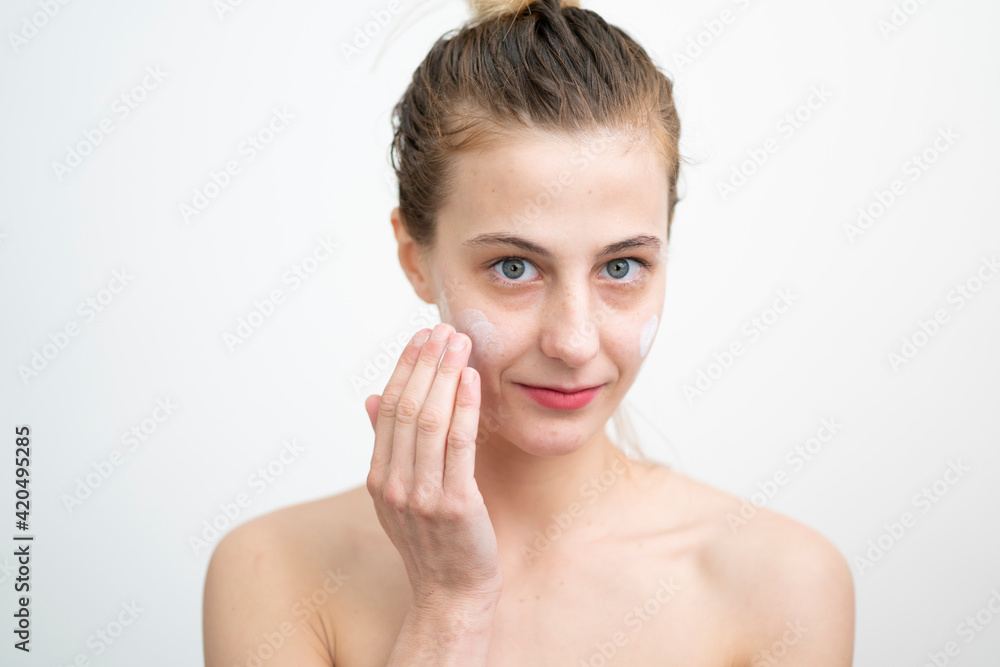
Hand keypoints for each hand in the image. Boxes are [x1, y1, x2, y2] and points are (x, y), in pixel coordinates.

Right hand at [365, 323, 502, 606]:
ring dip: (445, 375)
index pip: (389, 408)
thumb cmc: (432, 542)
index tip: (421, 337)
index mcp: (378, 476)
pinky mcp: (454, 505)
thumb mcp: (398, 494)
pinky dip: (464, 408)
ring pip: (429, 420)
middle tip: (443, 328)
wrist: (450, 594)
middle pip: (407, 407)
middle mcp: (393, 483)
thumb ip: (386, 445)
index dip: (405, 367)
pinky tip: (473, 380)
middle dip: (426, 362)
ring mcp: (421, 495)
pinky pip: (458, 446)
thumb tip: (370, 397)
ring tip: (459, 342)